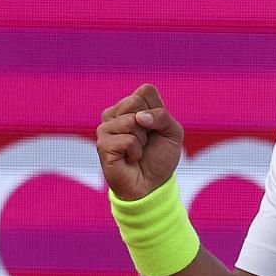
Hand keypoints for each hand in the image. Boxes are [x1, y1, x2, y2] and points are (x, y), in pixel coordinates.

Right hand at [95, 83, 184, 200]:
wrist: (152, 186)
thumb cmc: (160, 158)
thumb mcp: (173, 132)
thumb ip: (162, 116)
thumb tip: (138, 117)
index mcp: (130, 107)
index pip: (145, 90)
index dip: (158, 110)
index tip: (156, 128)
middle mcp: (114, 114)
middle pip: (136, 101)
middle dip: (150, 125)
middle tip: (146, 141)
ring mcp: (105, 128)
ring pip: (132, 120)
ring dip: (143, 140)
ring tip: (137, 151)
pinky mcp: (102, 145)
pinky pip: (128, 139)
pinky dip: (136, 152)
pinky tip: (130, 159)